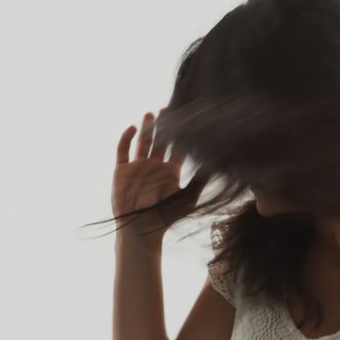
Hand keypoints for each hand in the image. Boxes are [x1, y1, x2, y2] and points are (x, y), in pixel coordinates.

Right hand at [113, 107, 206, 241]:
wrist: (141, 231)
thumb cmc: (165, 218)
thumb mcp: (187, 199)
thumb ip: (200, 181)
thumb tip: (217, 165)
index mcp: (170, 171)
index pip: (177, 148)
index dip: (182, 134)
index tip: (188, 119)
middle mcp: (154, 166)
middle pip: (160, 141)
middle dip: (164, 126)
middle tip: (169, 109)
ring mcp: (137, 167)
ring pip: (142, 142)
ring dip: (146, 128)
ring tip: (151, 114)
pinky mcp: (122, 171)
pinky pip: (122, 151)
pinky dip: (126, 138)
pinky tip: (132, 128)